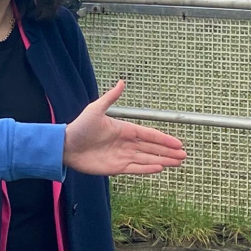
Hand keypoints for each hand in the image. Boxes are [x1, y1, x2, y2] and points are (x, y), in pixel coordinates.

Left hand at [63, 80, 186, 174]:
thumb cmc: (80, 127)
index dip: (164, 139)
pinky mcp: (116, 168)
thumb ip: (111, 97)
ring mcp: (122, 156)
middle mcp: (125, 143)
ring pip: (147, 159)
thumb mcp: (95, 109)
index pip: (148, 134)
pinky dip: (148, 169)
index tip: (179, 143)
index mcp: (124, 129)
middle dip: (168, 152)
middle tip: (184, 155)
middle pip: (151, 148)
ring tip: (178, 162)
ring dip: (162, 161)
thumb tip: (122, 82)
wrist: (66, 145)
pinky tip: (160, 168)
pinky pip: (136, 168)